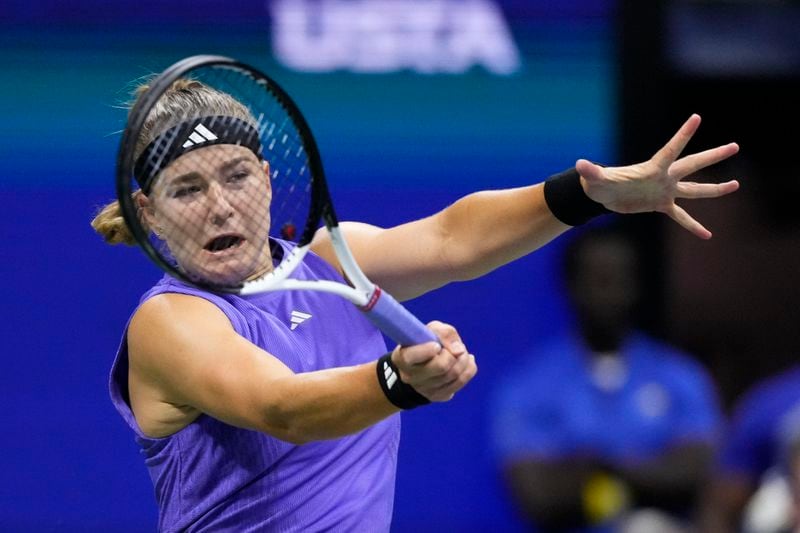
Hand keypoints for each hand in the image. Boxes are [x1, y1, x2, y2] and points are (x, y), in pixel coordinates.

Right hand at [391, 320, 476, 401]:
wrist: (424, 363)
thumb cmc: (426, 342)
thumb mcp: (431, 330)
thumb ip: (444, 333)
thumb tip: (458, 350)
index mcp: (401, 357)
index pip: (411, 356)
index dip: (427, 350)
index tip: (436, 345)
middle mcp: (409, 376)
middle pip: (440, 366)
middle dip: (453, 353)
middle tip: (455, 347)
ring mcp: (424, 389)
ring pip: (454, 374)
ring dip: (463, 359)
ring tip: (462, 352)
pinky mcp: (438, 396)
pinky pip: (461, 381)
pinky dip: (469, 368)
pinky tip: (467, 361)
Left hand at [576, 114, 739, 238]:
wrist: (602, 194)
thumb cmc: (598, 182)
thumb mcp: (595, 178)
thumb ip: (590, 171)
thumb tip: (579, 165)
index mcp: (652, 168)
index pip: (671, 150)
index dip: (683, 135)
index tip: (697, 118)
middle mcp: (663, 177)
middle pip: (693, 165)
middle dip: (713, 156)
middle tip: (735, 146)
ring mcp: (665, 191)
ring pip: (695, 189)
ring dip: (715, 189)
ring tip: (736, 185)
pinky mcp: (661, 205)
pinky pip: (681, 216)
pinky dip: (692, 225)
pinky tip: (707, 235)